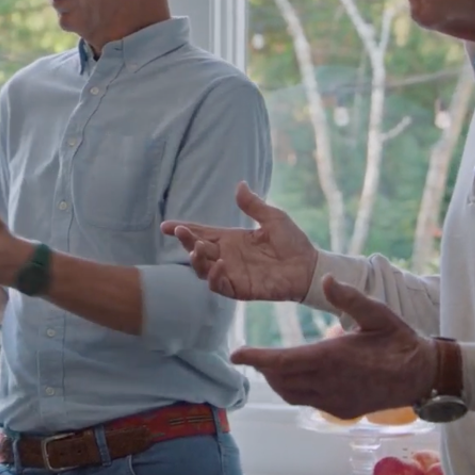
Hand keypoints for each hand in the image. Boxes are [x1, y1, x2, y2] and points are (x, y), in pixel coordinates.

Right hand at [160, 181, 317, 302]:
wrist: (309, 266)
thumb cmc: (293, 242)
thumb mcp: (273, 218)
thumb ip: (254, 205)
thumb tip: (239, 185)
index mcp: (231, 239)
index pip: (202, 233)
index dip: (184, 230)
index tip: (166, 226)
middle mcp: (227, 256)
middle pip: (197, 250)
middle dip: (186, 241)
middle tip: (181, 232)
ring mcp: (232, 273)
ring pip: (203, 269)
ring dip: (196, 259)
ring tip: (198, 249)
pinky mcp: (240, 289)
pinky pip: (219, 285)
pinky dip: (214, 277)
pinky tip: (217, 265)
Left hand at [231, 276, 436, 418]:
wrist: (424, 376)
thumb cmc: (400, 341)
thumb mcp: (379, 313)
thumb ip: (350, 297)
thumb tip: (325, 279)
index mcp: (334, 357)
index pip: (283, 361)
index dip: (256, 358)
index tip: (236, 354)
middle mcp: (330, 383)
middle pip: (281, 380)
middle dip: (263, 367)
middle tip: (252, 354)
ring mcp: (336, 401)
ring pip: (291, 394)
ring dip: (277, 380)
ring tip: (270, 364)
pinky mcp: (342, 410)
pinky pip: (308, 402)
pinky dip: (294, 390)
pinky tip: (298, 376)